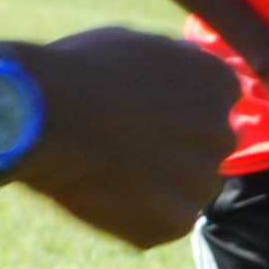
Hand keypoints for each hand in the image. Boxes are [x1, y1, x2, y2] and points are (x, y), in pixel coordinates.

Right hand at [10, 27, 237, 248]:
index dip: (172, 109)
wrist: (44, 117)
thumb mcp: (137, 45)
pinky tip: (102, 193)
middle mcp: (223, 133)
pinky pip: (161, 222)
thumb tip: (175, 78)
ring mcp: (202, 182)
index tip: (139, 112)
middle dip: (172, 149)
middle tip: (124, 146)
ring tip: (107, 169)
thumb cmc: (81, 71)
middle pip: (203, 148)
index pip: (211, 103)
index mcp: (220, 83)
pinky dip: (135, 215)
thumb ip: (170, 68)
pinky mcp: (176, 223)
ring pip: (185, 188)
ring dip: (156, 185)